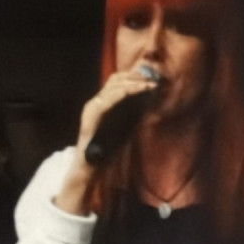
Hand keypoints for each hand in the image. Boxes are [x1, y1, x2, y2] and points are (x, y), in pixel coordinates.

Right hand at [54, 69, 158, 215]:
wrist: (91, 166)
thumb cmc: (107, 150)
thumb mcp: (125, 128)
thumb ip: (133, 114)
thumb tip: (148, 101)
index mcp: (104, 103)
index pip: (118, 81)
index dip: (135, 76)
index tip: (153, 78)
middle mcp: (96, 102)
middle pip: (115, 79)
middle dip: (136, 76)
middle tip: (153, 79)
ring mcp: (92, 108)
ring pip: (111, 87)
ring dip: (132, 83)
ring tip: (148, 84)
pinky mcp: (90, 116)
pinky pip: (105, 101)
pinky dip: (120, 94)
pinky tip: (132, 91)